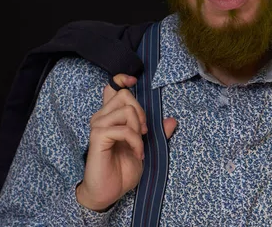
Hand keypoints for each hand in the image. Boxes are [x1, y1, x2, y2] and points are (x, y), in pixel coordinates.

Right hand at [76, 73, 177, 211]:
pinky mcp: (98, 136)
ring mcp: (98, 125)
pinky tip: (137, 154)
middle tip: (143, 133)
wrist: (107, 193)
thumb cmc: (121, 171)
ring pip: (127, 109)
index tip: (134, 81)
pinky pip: (124, 129)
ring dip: (138, 130)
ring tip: (139, 146)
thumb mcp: (144, 150)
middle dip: (140, 112)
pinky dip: (136, 142)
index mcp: (110, 116)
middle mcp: (101, 117)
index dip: (122, 78)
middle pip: (125, 95)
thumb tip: (173, 120)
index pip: (111, 87)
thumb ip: (156, 134)